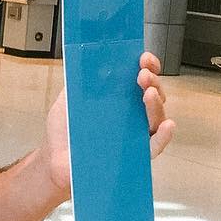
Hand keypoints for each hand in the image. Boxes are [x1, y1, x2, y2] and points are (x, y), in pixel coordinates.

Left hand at [42, 51, 174, 200]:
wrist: (55, 162)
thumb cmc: (64, 132)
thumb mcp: (66, 100)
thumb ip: (79, 83)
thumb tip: (91, 62)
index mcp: (118, 98)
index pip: (139, 78)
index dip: (146, 66)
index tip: (144, 59)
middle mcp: (130, 114)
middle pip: (152, 95)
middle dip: (152, 81)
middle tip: (143, 74)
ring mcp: (134, 134)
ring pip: (156, 117)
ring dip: (156, 103)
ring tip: (148, 93)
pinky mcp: (134, 154)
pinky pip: (154, 145)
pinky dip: (164, 135)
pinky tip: (166, 125)